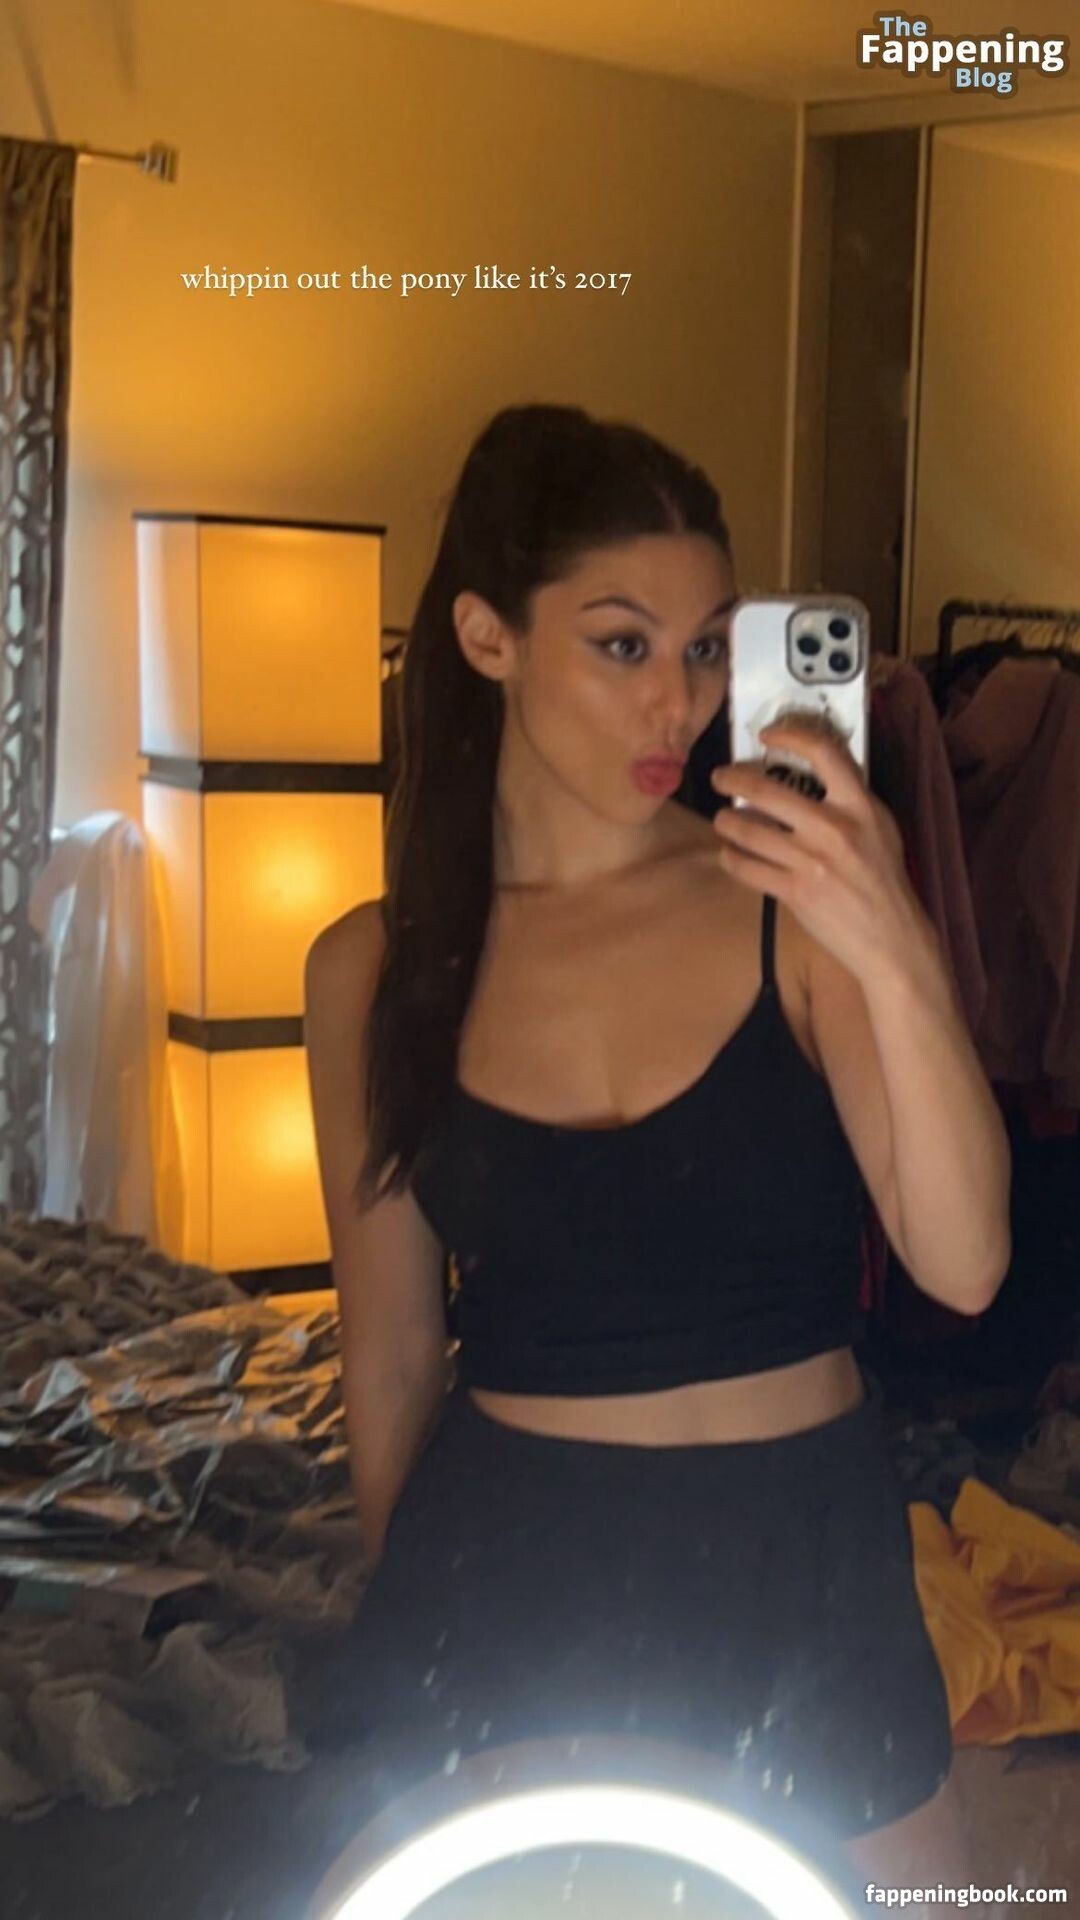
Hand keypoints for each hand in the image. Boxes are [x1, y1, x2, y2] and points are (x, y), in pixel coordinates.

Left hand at [710, 722, 931, 980]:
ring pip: (750, 830)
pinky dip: (732, 859)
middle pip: (767, 790)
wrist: (891, 936)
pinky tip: (729, 855)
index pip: (824, 753)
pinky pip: (748, 868)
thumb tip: (814, 774)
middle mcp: (834, 828)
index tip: (765, 735)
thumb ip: (850, 801)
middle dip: (733, 779)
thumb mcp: (880, 828)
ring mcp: (812, 861)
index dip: (790, 736)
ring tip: (721, 820)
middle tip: (719, 777)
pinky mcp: (796, 892)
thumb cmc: (884, 880)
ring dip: (726, 822)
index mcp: (860, 806)